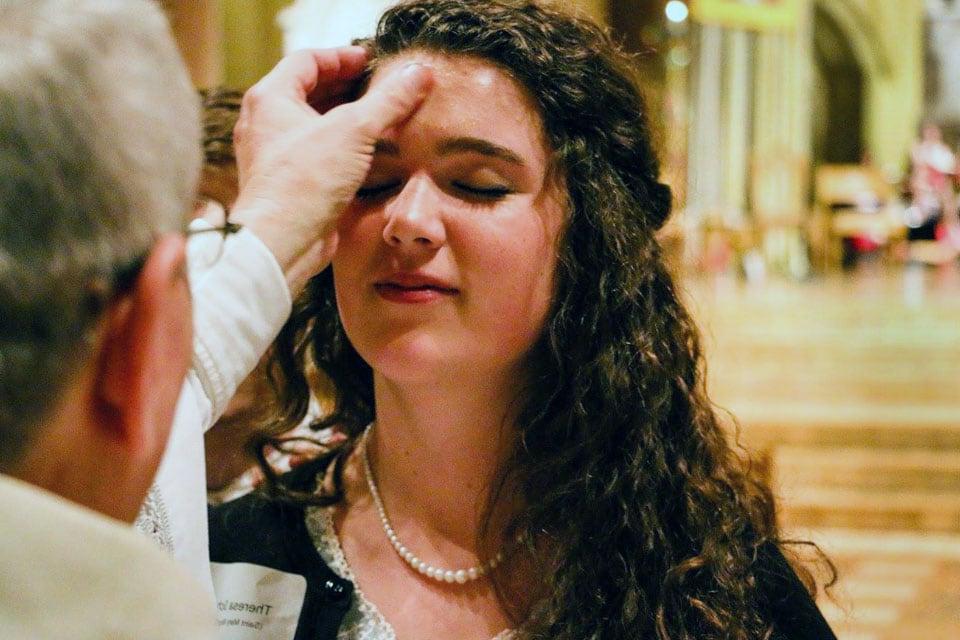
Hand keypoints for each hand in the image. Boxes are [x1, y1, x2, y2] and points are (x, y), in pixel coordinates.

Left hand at [229, 46, 432, 295]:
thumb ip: (389, 100)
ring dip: (346, 118)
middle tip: (380, 87)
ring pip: (314, 124)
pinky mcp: (290, 184)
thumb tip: (418, 74)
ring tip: (379, 118)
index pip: (307, 60)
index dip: (343, 57)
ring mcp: (276, 156)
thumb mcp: (354, 130)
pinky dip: (342, 148)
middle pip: (309, 91)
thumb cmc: (304, 183)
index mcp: (270, 99)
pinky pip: (318, 154)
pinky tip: (367, 154)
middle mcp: (267, 124)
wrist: (282, 242)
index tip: (372, 61)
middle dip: (347, 87)